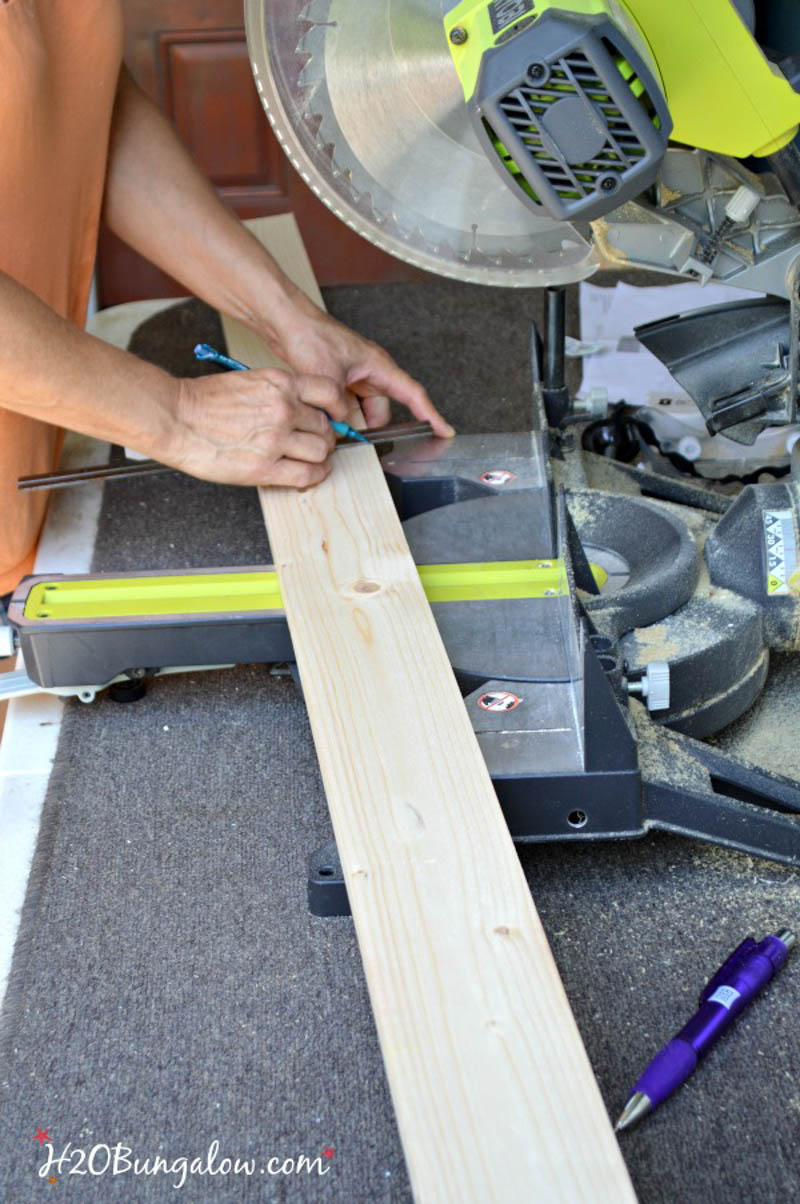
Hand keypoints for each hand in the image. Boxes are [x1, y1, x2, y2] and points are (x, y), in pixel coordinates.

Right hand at [166, 367, 350, 487]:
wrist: (176, 418)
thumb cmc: (204, 401)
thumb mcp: (249, 382)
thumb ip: (279, 394)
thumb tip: (302, 410)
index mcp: (280, 384)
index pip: (330, 393)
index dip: (337, 409)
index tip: (335, 417)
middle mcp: (283, 409)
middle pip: (326, 427)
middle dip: (325, 437)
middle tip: (317, 443)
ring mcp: (275, 439)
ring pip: (320, 452)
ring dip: (320, 458)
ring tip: (312, 460)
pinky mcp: (265, 467)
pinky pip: (306, 475)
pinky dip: (314, 476)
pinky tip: (310, 475)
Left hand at [272, 307, 454, 437]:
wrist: (286, 321)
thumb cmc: (310, 335)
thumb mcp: (328, 377)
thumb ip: (338, 407)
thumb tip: (344, 429)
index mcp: (378, 366)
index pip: (413, 394)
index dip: (431, 415)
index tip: (445, 431)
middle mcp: (370, 373)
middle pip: (381, 411)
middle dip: (370, 428)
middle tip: (356, 441)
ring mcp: (354, 379)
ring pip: (362, 412)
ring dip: (350, 422)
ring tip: (333, 426)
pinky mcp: (339, 382)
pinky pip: (346, 408)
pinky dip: (338, 417)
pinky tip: (326, 420)